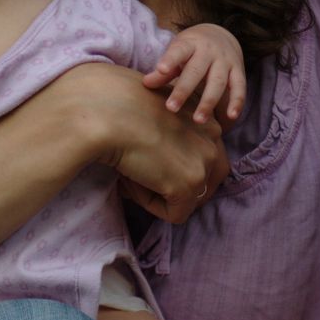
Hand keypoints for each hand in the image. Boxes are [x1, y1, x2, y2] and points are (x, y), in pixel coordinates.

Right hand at [60, 63, 228, 222]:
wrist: (105, 112)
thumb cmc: (117, 106)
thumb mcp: (153, 111)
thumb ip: (169, 132)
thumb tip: (164, 165)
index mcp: (205, 114)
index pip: (205, 155)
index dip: (175, 165)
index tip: (146, 158)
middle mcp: (214, 136)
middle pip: (207, 180)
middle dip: (176, 186)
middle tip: (142, 177)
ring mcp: (204, 161)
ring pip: (190, 198)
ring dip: (162, 194)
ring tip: (133, 176)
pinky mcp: (189, 184)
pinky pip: (174, 213)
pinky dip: (149, 204)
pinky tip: (131, 180)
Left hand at [142, 23, 246, 124]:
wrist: (222, 34)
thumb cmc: (192, 48)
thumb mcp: (178, 52)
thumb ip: (165, 69)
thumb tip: (145, 84)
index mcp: (190, 44)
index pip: (179, 51)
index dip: (170, 59)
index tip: (161, 70)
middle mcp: (209, 51)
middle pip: (196, 71)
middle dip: (184, 90)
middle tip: (171, 108)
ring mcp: (225, 61)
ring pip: (218, 82)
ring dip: (208, 102)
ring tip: (198, 120)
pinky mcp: (239, 71)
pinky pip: (240, 87)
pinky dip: (237, 102)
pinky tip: (231, 117)